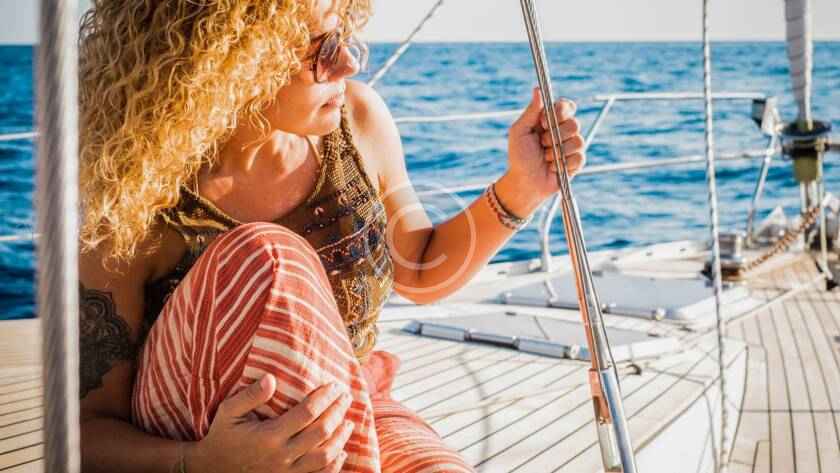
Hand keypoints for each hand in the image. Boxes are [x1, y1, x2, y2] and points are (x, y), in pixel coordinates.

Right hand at [186, 374, 354, 472]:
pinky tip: (341, 451)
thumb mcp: (228, 412)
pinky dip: (334, 464)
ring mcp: (287, 472)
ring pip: (325, 456)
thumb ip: (249, 395)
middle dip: (338, 412)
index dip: (325, 397)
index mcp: (268, 436)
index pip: (307, 413)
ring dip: (341, 438)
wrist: (213, 471)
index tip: (335, 385)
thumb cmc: (223, 437)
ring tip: (348, 422)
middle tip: (347, 397)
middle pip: (321, 432)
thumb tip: (271, 378)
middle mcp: (282, 456)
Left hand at [502, 87, 585, 214]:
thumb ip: (531, 111)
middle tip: (541, 145)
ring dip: (557, 152)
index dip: (559, 112)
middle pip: (574, 123)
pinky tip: (553, 168)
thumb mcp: (519, 132)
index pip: (566, 106)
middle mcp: (563, 131)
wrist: (524, 183)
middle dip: (555, 136)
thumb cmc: (519, 157)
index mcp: (550, 120)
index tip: (543, 122)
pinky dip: (563, 164)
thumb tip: (538, 89)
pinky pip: (579, 157)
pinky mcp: (577, 162)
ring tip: (545, 159)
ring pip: (578, 141)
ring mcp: (571, 146)